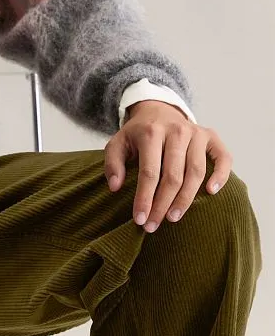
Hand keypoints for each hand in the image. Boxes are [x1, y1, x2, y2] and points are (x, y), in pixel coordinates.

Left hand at [104, 100, 232, 231]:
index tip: (140, 220)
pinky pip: (223, 157)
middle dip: (162, 204)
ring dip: (186, 199)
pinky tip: (211, 192)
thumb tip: (115, 187)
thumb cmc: (138, 134)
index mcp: (151, 132)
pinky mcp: (211, 136)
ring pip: (196, 171)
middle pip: (173, 175)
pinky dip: (221, 175)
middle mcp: (176, 130)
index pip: (148, 172)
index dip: (144, 198)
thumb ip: (112, 163)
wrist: (158, 110)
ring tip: (173, 217)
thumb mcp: (117, 143)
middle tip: (154, 226)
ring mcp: (196, 133)